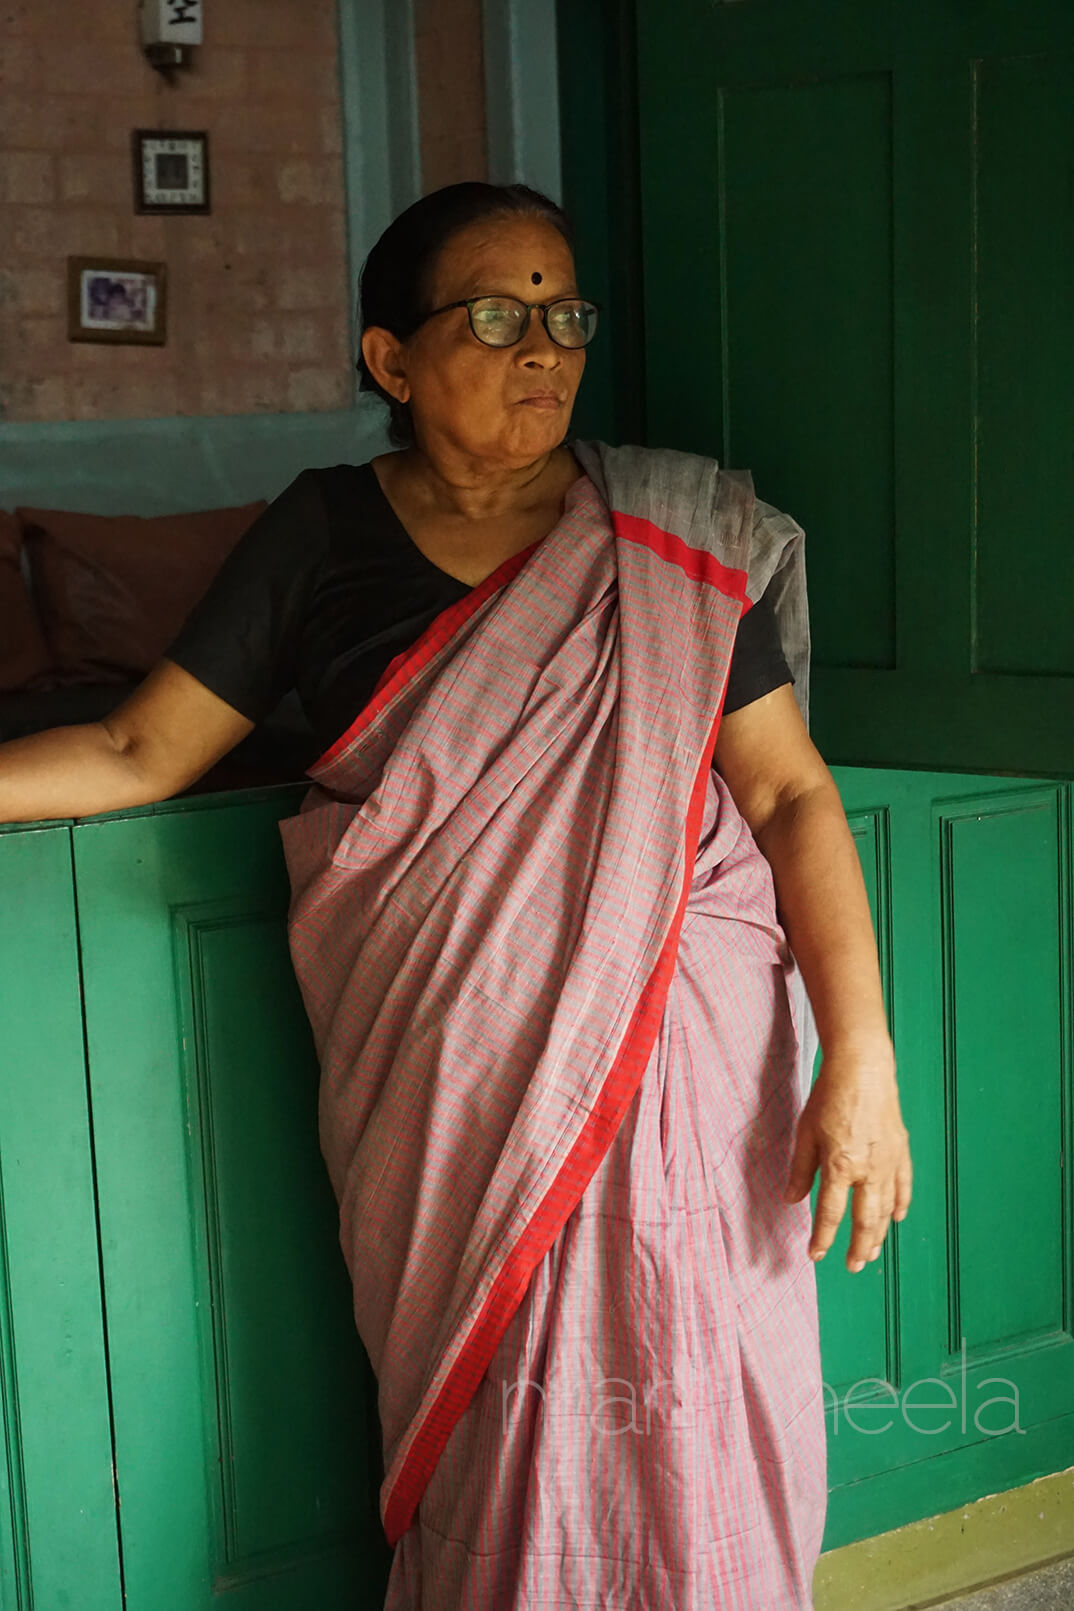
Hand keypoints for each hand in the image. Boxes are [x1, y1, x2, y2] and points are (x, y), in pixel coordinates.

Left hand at [782, 1050, 911, 1272]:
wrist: (863, 1069)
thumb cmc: (829, 1097)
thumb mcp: (805, 1133)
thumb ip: (801, 1170)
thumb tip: (791, 1200)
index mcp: (840, 1166)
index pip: (831, 1213)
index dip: (823, 1238)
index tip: (816, 1255)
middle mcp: (868, 1170)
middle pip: (864, 1219)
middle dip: (858, 1247)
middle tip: (853, 1267)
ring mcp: (889, 1162)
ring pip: (886, 1208)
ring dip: (879, 1234)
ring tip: (871, 1253)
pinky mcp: (902, 1151)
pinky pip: (904, 1185)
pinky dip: (901, 1204)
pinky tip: (897, 1217)